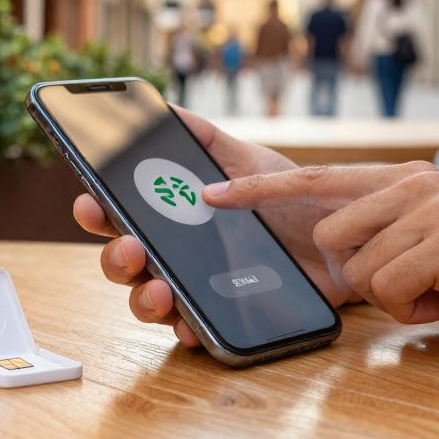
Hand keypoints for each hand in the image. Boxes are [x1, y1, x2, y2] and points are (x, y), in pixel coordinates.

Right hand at [73, 107, 359, 346]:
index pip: (121, 214)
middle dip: (115, 256)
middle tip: (131, 247)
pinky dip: (185, 328)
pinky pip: (193, 329)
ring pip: (148, 299)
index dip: (97, 210)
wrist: (348, 238)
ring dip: (142, 298)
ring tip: (160, 289)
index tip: (90, 203)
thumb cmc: (296, 199)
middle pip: (124, 260)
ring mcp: (199, 286)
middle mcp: (178, 252)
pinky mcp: (226, 315)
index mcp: (175, 213)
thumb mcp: (252, 161)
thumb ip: (208, 139)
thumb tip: (166, 109)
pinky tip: (187, 322)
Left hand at [203, 162, 438, 350]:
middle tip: (410, 285)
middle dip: (357, 276)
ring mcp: (434, 206)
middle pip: (329, 235)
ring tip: (438, 290)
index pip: (315, 179)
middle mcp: (415, 182)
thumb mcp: (435, 239)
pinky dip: (414, 308)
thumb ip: (388, 233)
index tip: (209, 196)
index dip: (259, 190)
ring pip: (359, 267)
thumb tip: (343, 257)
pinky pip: (391, 286)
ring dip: (392, 296)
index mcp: (405, 178)